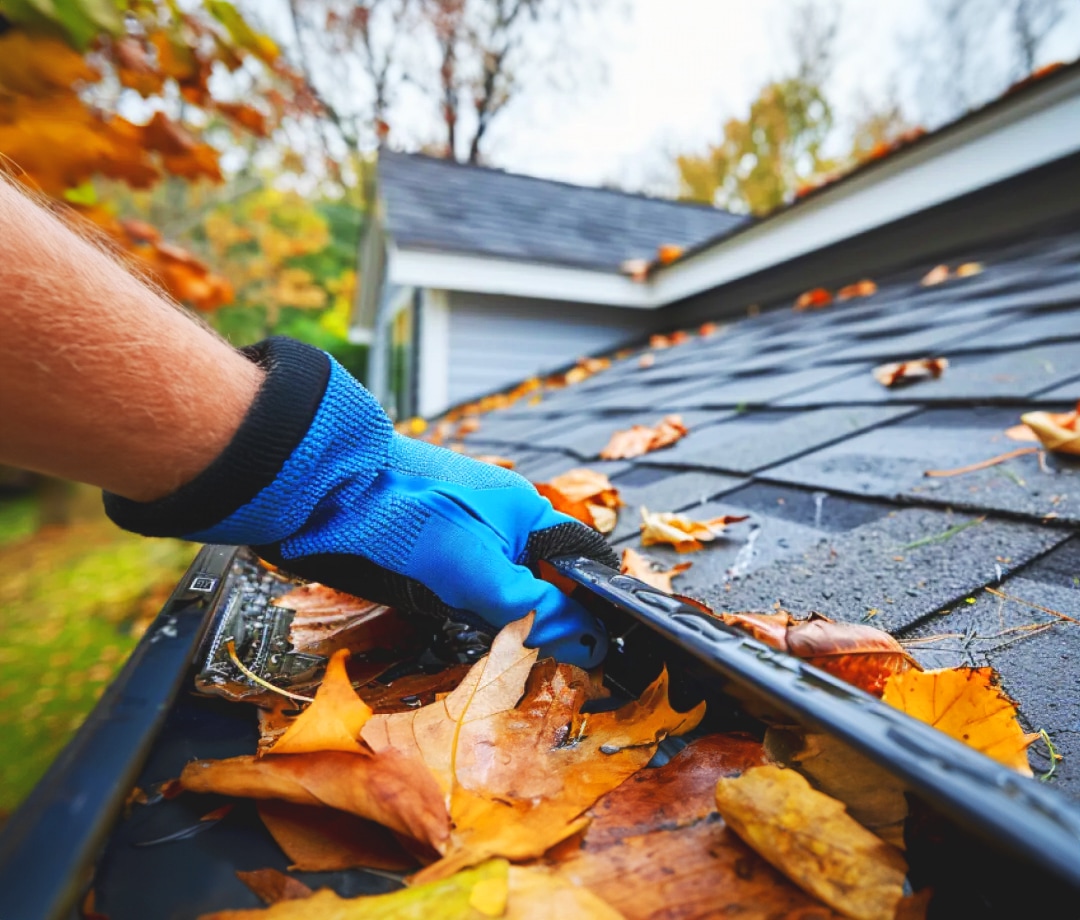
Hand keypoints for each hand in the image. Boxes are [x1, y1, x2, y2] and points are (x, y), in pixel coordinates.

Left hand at [105, 338, 614, 667]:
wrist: (319, 491)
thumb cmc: (405, 520)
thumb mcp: (480, 572)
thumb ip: (537, 609)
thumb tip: (593, 644)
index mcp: (527, 513)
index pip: (583, 562)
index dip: (593, 607)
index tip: (594, 653)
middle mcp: (500, 520)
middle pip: (541, 581)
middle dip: (538, 621)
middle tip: (530, 659)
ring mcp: (462, 531)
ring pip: (499, 588)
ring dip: (494, 619)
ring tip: (484, 644)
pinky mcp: (427, 546)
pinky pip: (460, 586)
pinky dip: (458, 609)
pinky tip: (443, 622)